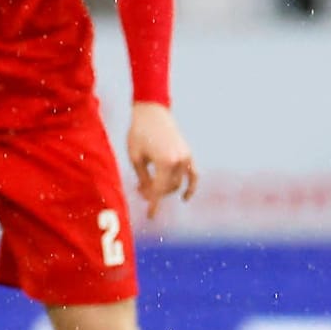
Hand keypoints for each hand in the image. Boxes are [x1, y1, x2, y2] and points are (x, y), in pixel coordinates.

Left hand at [126, 102, 197, 220]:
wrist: (151, 112)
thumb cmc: (139, 133)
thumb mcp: (136, 157)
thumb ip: (144, 178)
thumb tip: (148, 195)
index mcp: (165, 162)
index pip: (160, 190)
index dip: (154, 204)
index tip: (151, 217)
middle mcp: (179, 161)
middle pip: (168, 187)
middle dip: (154, 192)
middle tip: (139, 190)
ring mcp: (186, 157)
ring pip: (177, 183)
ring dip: (165, 188)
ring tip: (147, 186)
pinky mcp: (188, 154)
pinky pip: (193, 175)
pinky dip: (191, 186)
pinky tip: (185, 197)